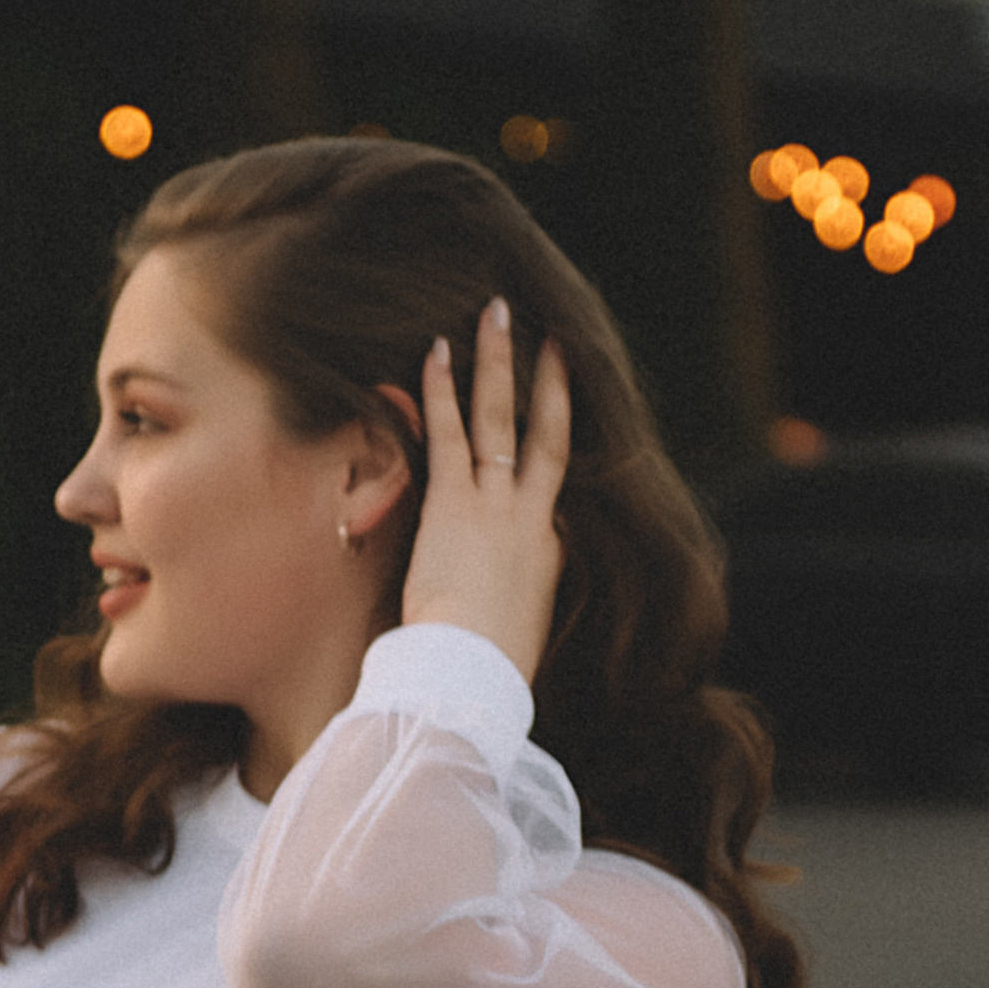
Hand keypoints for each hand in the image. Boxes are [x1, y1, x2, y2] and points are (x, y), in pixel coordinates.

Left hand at [398, 298, 569, 682]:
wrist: (476, 676)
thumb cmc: (490, 674)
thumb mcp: (516, 640)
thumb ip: (510, 614)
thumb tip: (500, 622)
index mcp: (547, 553)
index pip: (547, 492)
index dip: (546, 453)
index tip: (551, 415)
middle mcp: (530, 519)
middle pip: (546, 434)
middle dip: (548, 380)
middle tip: (552, 333)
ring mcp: (496, 506)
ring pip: (501, 418)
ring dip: (498, 362)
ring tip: (498, 311)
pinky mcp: (455, 505)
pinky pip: (448, 434)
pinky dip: (441, 392)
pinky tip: (436, 351)